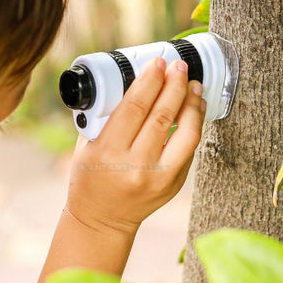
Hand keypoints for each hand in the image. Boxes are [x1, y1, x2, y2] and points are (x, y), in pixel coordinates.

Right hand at [66, 57, 205, 234]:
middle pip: (163, 115)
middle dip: (174, 84)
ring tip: (193, 84)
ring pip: (186, 132)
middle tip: (179, 66)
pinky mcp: (173, 185)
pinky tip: (194, 109)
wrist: (102, 219)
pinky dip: (195, 125)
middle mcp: (135, 165)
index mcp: (108, 151)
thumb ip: (108, 116)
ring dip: (192, 103)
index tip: (158, 63)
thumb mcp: (87, 145)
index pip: (135, 106)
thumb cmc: (90, 178)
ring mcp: (159, 177)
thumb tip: (136, 82)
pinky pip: (189, 149)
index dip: (150, 80)